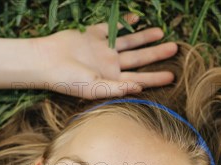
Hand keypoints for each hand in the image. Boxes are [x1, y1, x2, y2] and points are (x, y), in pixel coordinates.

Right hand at [35, 13, 177, 98]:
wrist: (45, 61)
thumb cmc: (67, 80)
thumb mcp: (93, 88)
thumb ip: (115, 89)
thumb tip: (138, 89)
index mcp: (110, 81)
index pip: (138, 80)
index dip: (155, 78)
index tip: (172, 76)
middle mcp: (108, 65)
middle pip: (138, 60)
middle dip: (156, 55)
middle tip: (175, 49)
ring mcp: (101, 49)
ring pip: (129, 43)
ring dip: (144, 39)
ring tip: (162, 34)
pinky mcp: (92, 35)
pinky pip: (112, 28)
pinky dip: (124, 24)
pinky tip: (137, 20)